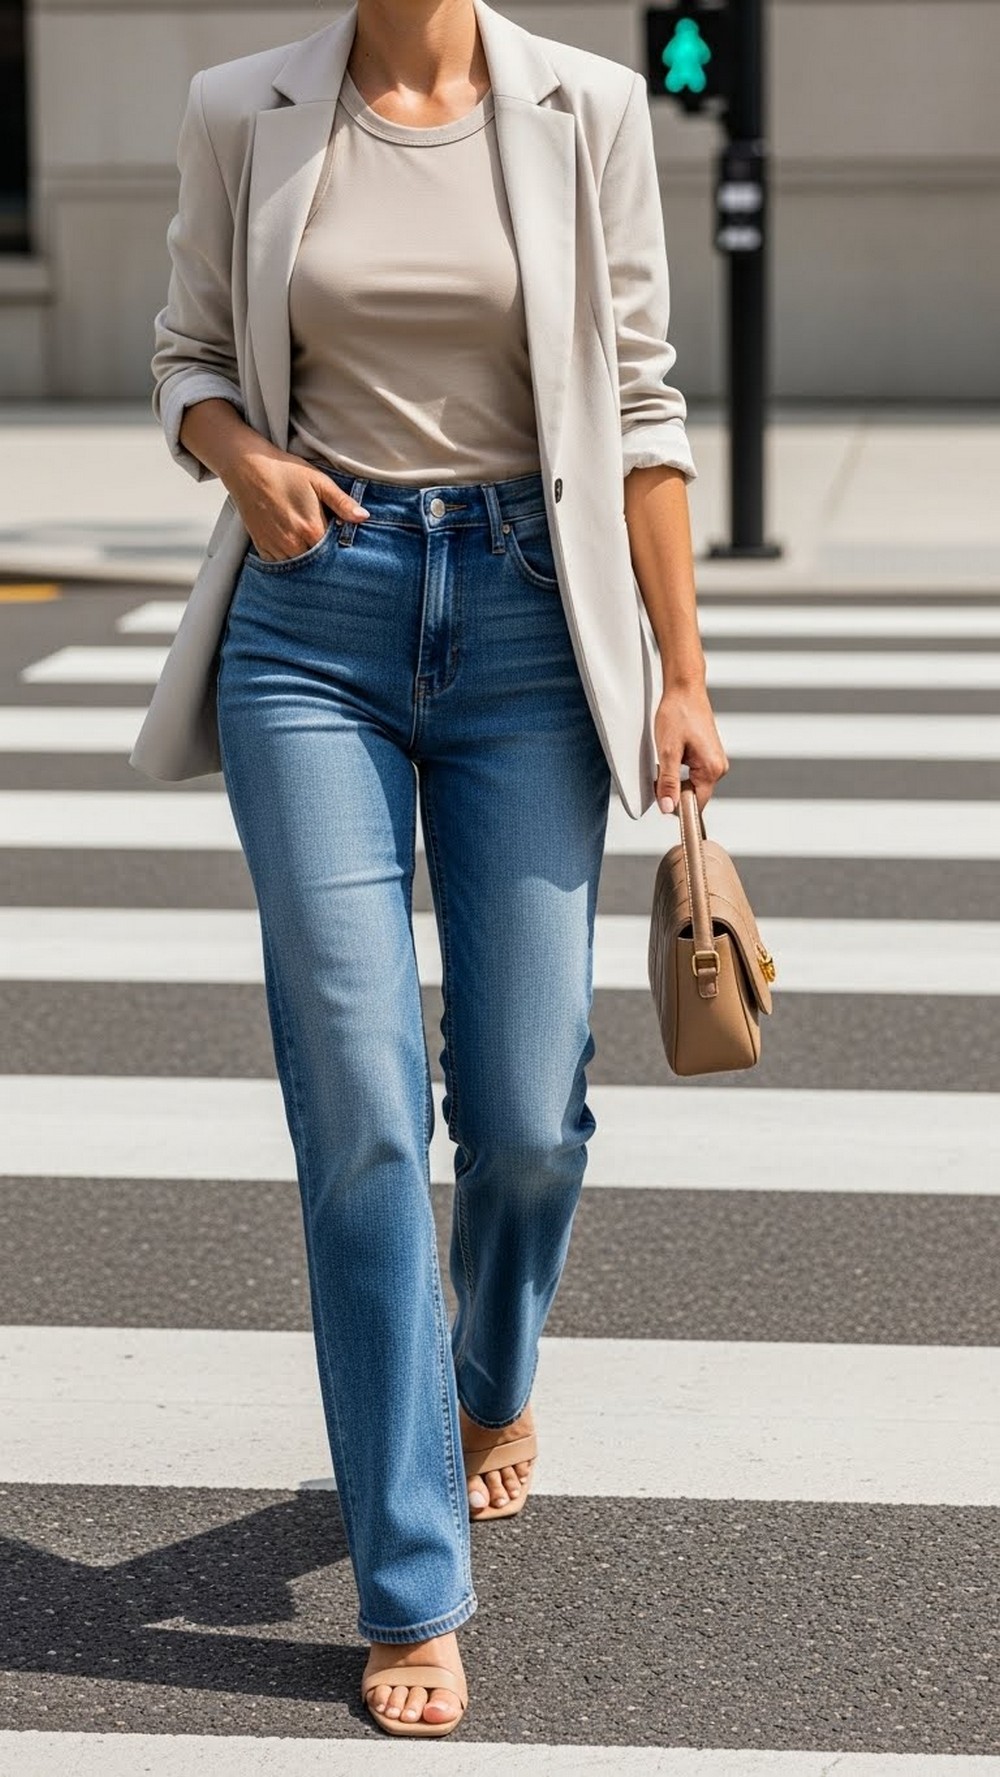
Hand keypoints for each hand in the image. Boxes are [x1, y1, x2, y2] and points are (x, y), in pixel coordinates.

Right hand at [224, 447, 369, 561]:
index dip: (341, 549)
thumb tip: (364, 517)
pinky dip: (288, 562)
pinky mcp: (262, 547)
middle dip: (324, 559)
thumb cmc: (285, 471)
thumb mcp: (318, 481)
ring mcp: (276, 548)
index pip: (334, 553)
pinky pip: (279, 566)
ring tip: (311, 549)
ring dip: (307, 562)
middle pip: (317, 564)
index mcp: (311, 530)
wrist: (247, 467)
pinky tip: (294, 550)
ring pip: (298, 568)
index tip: (344, 545)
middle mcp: (293, 544)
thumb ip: (342, 502)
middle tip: (329, 549)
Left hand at [653, 678, 728, 816]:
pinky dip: (679, 770)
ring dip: (675, 778)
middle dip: (673, 789)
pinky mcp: (709, 756)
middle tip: (661, 769)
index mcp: (712, 769)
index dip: (676, 805)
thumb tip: (668, 807)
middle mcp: (719, 768)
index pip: (696, 805)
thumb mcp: (667, 751)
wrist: (684, 690)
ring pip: (691, 785)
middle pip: (693, 796)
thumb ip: (668, 782)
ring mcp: (715, 762)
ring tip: (668, 757)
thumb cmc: (678, 713)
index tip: (662, 795)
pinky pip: (693, 775)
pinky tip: (673, 754)